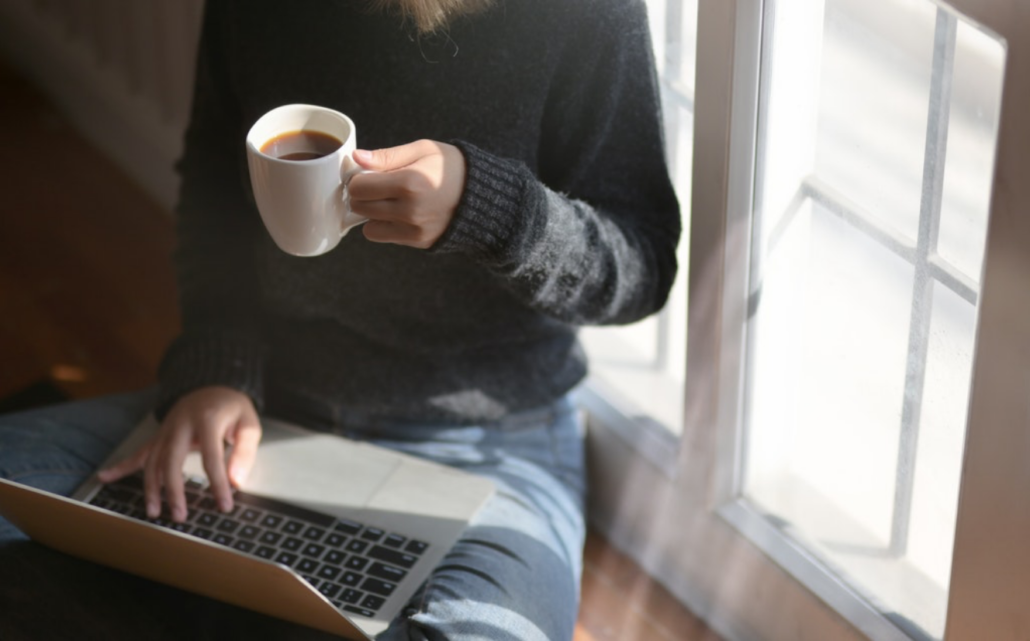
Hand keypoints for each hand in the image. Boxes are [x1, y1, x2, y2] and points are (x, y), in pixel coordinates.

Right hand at [97, 386, 260, 522]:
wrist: (212, 385)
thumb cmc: (232, 408)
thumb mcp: (249, 423)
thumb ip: (244, 451)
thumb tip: (236, 482)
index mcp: (207, 419)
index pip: (211, 457)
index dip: (218, 483)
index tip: (225, 505)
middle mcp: (181, 424)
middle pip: (171, 460)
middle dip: (173, 490)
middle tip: (180, 516)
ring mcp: (166, 430)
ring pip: (152, 461)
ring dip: (151, 488)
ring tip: (154, 512)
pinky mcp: (159, 436)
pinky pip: (139, 453)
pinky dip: (121, 466)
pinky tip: (104, 477)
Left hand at [349, 140, 466, 248]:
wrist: (483, 196)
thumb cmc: (452, 168)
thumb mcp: (423, 150)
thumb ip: (387, 156)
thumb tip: (357, 158)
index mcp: (409, 182)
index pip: (359, 187)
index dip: (358, 178)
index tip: (368, 174)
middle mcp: (409, 210)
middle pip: (360, 207)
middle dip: (362, 195)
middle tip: (377, 186)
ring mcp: (414, 229)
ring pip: (368, 226)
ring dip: (372, 213)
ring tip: (390, 201)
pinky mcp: (418, 241)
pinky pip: (383, 237)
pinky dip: (385, 226)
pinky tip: (401, 213)